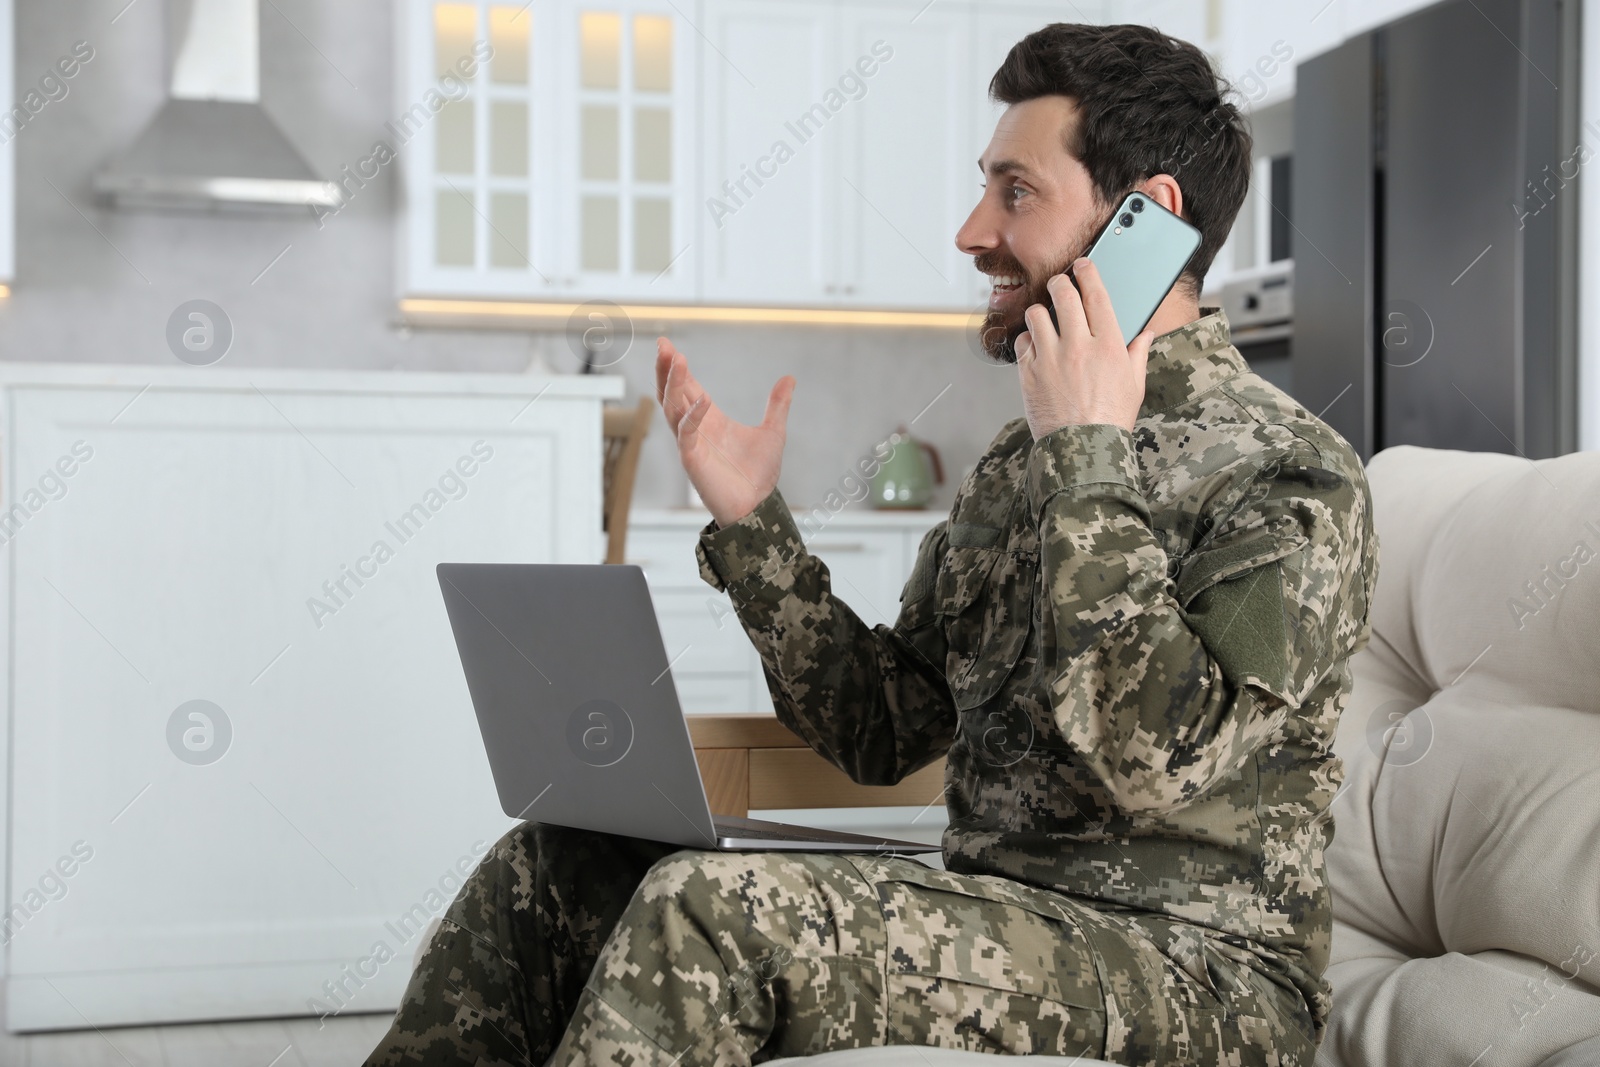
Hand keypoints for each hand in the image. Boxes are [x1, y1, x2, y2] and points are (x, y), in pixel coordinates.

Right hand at [655, 337, 795, 527]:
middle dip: (666, 369)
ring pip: (673, 409)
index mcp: (709, 419)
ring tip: (677, 360)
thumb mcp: (773, 432)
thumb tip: (789, 378)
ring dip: (673, 385)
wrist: (758, 507)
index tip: (668, 345)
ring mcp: (691, 444)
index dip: (677, 367)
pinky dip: (692, 416)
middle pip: (672, 393)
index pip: (688, 387)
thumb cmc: (759, 474)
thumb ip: (778, 405)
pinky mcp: (693, 461)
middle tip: (663, 345)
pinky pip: (686, 434)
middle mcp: (695, 429)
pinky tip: (702, 400)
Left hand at [1016, 258, 1153, 439]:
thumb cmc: (1111, 419)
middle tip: (1060, 284)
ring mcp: (1051, 358)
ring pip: (1037, 314)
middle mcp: (1079, 346)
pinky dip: (1028, 341)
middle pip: (1063, 295)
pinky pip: (1022, 342)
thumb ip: (1137, 354)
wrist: (1083, 449)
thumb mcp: (1134, 385)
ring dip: (1041, 312)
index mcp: (1109, 346)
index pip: (1096, 295)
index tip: (1083, 264)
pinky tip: (1037, 348)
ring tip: (1047, 320)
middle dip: (1060, 283)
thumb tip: (1145, 334)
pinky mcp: (1029, 373)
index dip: (1088, 272)